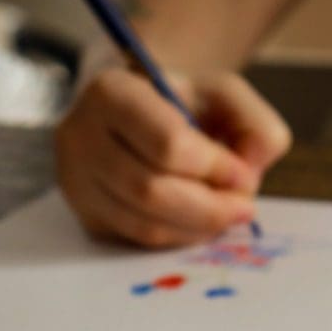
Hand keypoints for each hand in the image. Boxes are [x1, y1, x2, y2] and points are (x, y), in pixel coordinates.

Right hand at [56, 69, 290, 247]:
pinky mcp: (87, 215)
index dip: (212, 167)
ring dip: (196, 227)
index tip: (242, 174)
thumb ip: (254, 123)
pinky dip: (178, 237)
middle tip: (244, 208)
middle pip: (149, 190)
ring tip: (227, 215)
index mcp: (111, 91)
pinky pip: (137, 239)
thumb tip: (249, 171)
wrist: (141, 119)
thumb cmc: (183, 105)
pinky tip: (199, 223)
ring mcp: (77, 180)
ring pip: (143, 223)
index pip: (165, 143)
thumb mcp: (225, 95)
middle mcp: (80, 136)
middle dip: (208, 207)